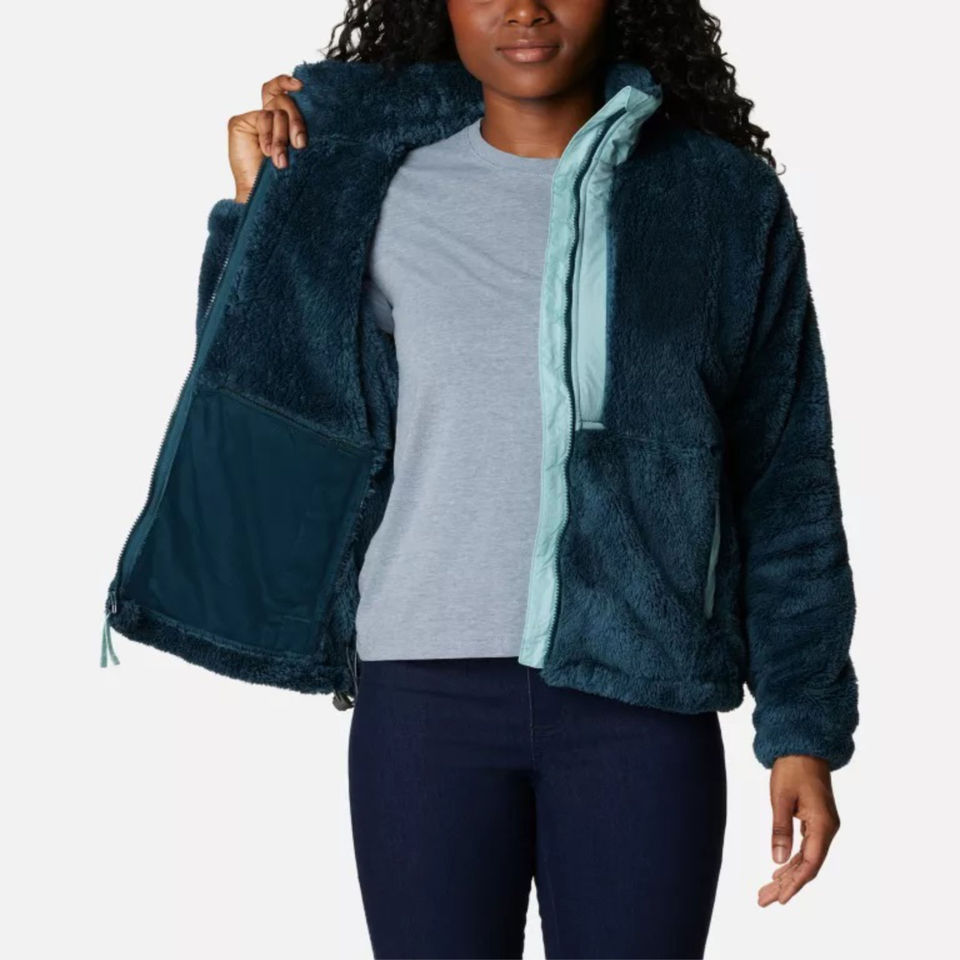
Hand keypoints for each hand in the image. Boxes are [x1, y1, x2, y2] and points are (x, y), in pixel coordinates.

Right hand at [226, 74, 307, 202]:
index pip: (282, 91)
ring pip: (275, 113)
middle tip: (300, 144)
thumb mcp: (297, 149)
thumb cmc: (283, 177)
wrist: (263, 194)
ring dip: (281, 138)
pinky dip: (268, 136)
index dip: (288, 82)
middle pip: (283, 101)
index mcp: (282, 119)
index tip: (301, 86)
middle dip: (296, 121)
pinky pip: (262, 118)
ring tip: (281, 160)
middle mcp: (268, 116)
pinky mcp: (239, 122)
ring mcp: (253, 119)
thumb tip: (313, 110)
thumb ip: (298, 128)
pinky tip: (267, 153)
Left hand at [758, 754, 839, 905]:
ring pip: (806, 859)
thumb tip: (776, 860)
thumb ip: (780, 829)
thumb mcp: (781, 797)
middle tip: (763, 900)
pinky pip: (805, 849)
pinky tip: (778, 871)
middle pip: (808, 866)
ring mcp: (822, 826)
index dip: (795, 884)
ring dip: (787, 876)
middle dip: (786, 885)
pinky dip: (791, 861)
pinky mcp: (815, 821)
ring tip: (767, 891)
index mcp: (823, 825)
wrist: (804, 747)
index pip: (811, 864)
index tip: (780, 899)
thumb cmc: (792, 768)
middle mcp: (827, 829)